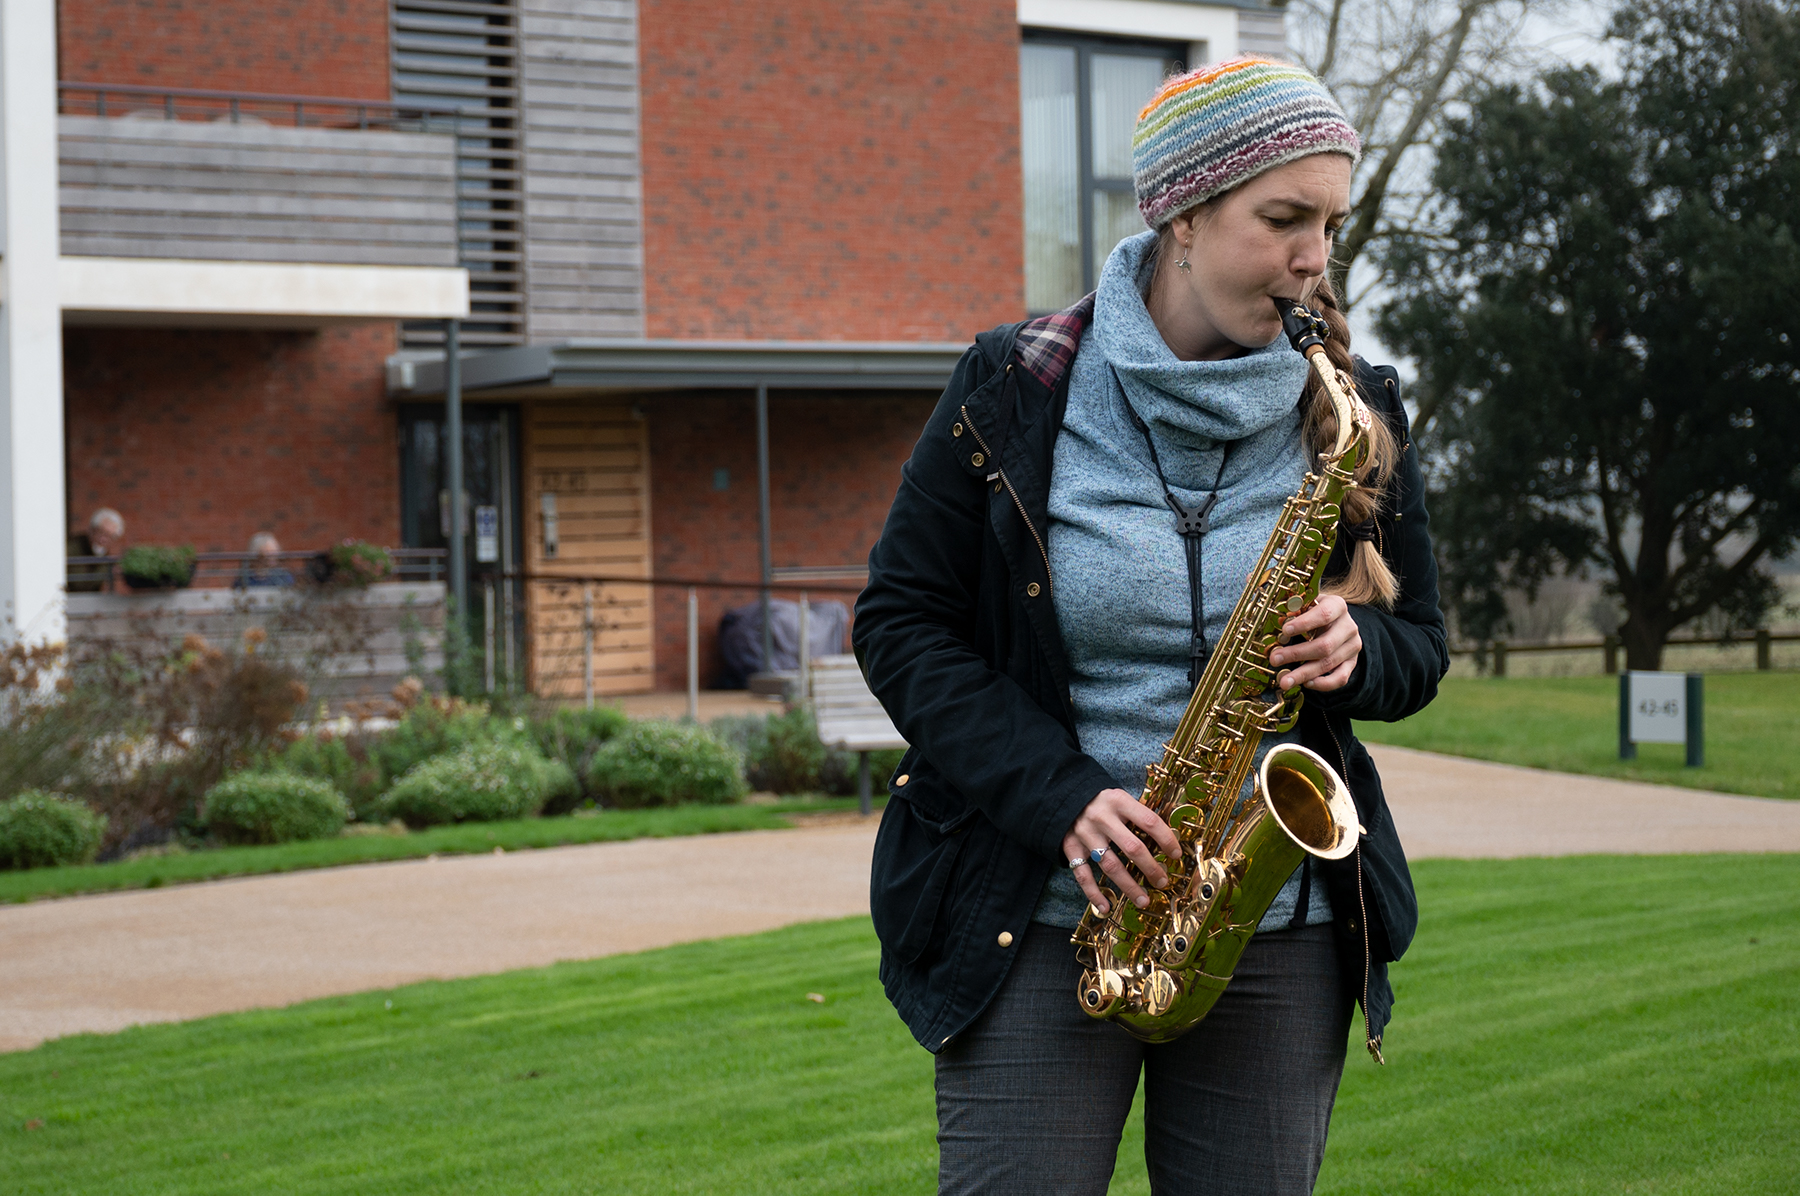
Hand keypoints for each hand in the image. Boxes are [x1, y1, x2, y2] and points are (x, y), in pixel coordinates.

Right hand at [1061, 789, 1182, 915]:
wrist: (1062, 795)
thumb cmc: (1100, 800)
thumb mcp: (1120, 797)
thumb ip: (1139, 812)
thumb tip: (1169, 835)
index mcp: (1118, 802)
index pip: (1149, 822)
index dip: (1166, 840)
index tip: (1176, 855)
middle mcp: (1102, 818)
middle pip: (1132, 847)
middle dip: (1151, 868)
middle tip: (1162, 882)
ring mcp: (1085, 834)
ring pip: (1110, 865)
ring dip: (1128, 886)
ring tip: (1143, 900)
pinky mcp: (1070, 847)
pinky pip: (1083, 875)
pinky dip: (1094, 893)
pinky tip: (1106, 907)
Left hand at [1269, 594, 1361, 691]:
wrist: (1335, 621)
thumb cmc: (1313, 611)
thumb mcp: (1305, 604)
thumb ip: (1294, 610)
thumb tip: (1280, 620)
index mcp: (1337, 606)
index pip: (1324, 614)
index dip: (1304, 623)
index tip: (1285, 631)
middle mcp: (1348, 626)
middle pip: (1325, 645)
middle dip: (1297, 654)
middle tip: (1275, 659)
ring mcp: (1352, 646)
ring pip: (1329, 663)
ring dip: (1304, 674)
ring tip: (1284, 681)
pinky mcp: (1352, 662)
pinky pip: (1341, 678)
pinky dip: (1323, 683)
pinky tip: (1306, 684)